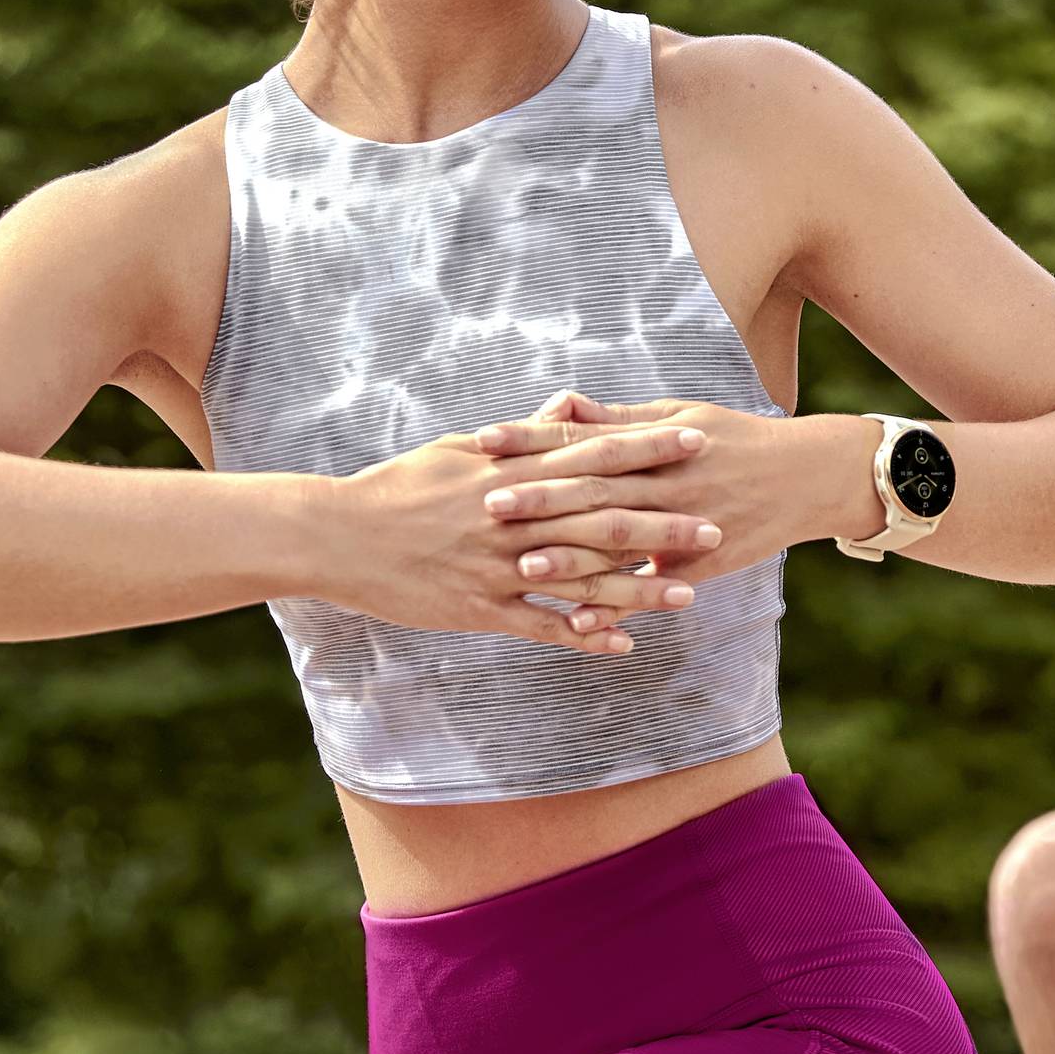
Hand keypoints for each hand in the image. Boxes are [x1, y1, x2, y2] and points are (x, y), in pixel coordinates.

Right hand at [318, 415, 723, 654]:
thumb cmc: (400, 485)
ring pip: (580, 578)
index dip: (647, 449)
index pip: (593, 454)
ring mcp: (498, 566)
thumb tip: (568, 408)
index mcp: (511, 472)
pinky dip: (584, 636)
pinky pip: (542, 627)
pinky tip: (624, 645)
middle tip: (717, 524)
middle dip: (661, 522)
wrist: (337, 535)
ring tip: (689, 594)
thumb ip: (522, 435)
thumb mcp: (460, 449)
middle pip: (600, 517)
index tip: (695, 441)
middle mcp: (513, 518)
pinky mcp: (479, 608)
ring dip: (637, 588)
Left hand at [470, 389, 840, 633]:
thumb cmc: (734, 440)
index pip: (579, 437)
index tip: (482, 440)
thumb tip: (559, 402)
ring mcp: (683, 524)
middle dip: (540, 496)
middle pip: (593, 488)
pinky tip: (582, 622)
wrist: (806, 476)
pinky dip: (619, 607)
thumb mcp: (677, 416)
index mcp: (650, 441)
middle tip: (487, 504)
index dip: (530, 438)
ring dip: (572, 556)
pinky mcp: (700, 562)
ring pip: (620, 541)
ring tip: (523, 566)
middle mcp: (663, 481)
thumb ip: (615, 420)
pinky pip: (653, 589)